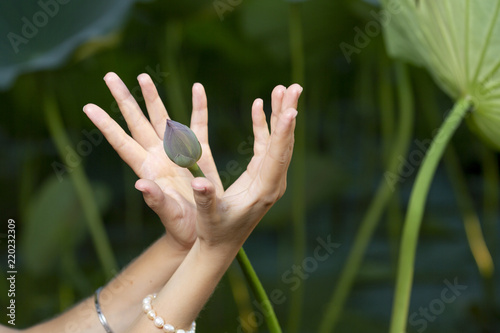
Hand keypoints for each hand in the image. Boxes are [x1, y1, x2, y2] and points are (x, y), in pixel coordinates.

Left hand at [83, 72, 223, 251]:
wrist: (201, 229)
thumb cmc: (183, 227)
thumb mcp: (170, 215)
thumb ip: (157, 200)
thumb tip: (141, 185)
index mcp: (148, 170)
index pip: (123, 143)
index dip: (107, 125)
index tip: (89, 107)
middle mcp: (158, 156)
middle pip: (138, 122)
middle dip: (124, 100)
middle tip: (110, 76)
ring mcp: (177, 153)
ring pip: (162, 119)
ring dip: (152, 98)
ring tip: (143, 77)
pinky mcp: (198, 153)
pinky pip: (198, 125)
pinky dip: (198, 106)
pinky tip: (198, 89)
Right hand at [190, 84, 301, 252]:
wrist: (222, 244)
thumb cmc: (214, 231)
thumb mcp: (208, 216)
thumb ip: (205, 198)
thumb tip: (199, 184)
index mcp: (263, 191)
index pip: (276, 157)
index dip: (283, 133)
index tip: (291, 109)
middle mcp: (272, 182)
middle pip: (284, 144)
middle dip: (288, 114)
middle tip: (294, 88)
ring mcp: (269, 177)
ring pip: (278, 141)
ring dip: (280, 115)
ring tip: (284, 89)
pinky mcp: (261, 174)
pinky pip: (265, 145)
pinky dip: (263, 125)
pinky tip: (260, 106)